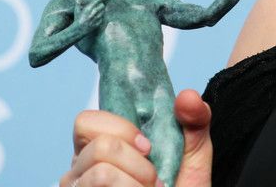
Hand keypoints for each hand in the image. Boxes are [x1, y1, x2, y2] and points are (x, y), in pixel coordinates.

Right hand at [62, 90, 212, 186]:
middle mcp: (81, 169)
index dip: (121, 128)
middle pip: (100, 146)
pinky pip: (102, 185)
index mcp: (101, 145)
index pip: (86, 121)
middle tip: (153, 178)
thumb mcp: (194, 154)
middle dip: (138, 162)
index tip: (148, 146)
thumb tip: (188, 96)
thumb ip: (195, 121)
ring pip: (101, 172)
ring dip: (137, 181)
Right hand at [77, 0, 105, 30]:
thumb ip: (78, 2)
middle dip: (101, 5)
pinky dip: (101, 17)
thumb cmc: (77, 19)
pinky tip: (97, 17)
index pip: (97, 0)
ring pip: (103, 12)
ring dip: (102, 11)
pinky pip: (102, 18)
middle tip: (99, 5)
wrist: (77, 30)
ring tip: (97, 12)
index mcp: (88, 9)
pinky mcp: (97, 24)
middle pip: (102, 5)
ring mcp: (95, 19)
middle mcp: (92, 13)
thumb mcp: (77, 10)